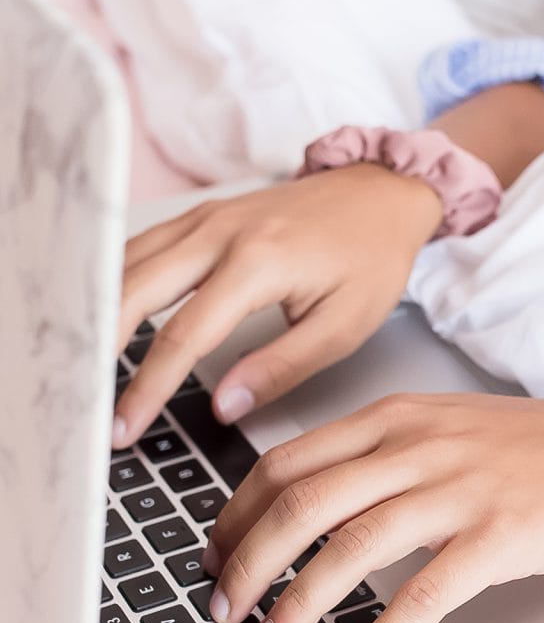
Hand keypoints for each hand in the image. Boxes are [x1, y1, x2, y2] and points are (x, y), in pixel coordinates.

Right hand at [113, 164, 442, 446]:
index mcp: (258, 262)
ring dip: (99, 312)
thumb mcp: (343, 326)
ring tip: (82, 365)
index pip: (185, 336)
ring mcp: (207, 217)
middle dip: (100, 350)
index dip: (148, 388)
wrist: (382, 196)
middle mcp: (221, 232)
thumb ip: (281, 368)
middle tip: (87, 402)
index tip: (125, 426)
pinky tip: (105, 312)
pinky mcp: (204, 215)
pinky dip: (116, 279)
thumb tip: (225, 406)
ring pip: (128, 261)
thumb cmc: (371, 259)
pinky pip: (144, 246)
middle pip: (133, 289)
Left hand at [202, 394, 543, 622]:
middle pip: (300, 504)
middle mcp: (419, 446)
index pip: (288, 462)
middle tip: (224, 610)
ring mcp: (459, 489)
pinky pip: (422, 594)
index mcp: (400, 419)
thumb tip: (329, 503)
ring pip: (347, 548)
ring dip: (296, 605)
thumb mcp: (456, 427)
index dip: (236, 516)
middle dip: (247, 564)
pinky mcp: (499, 536)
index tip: (217, 556)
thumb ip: (391, 453)